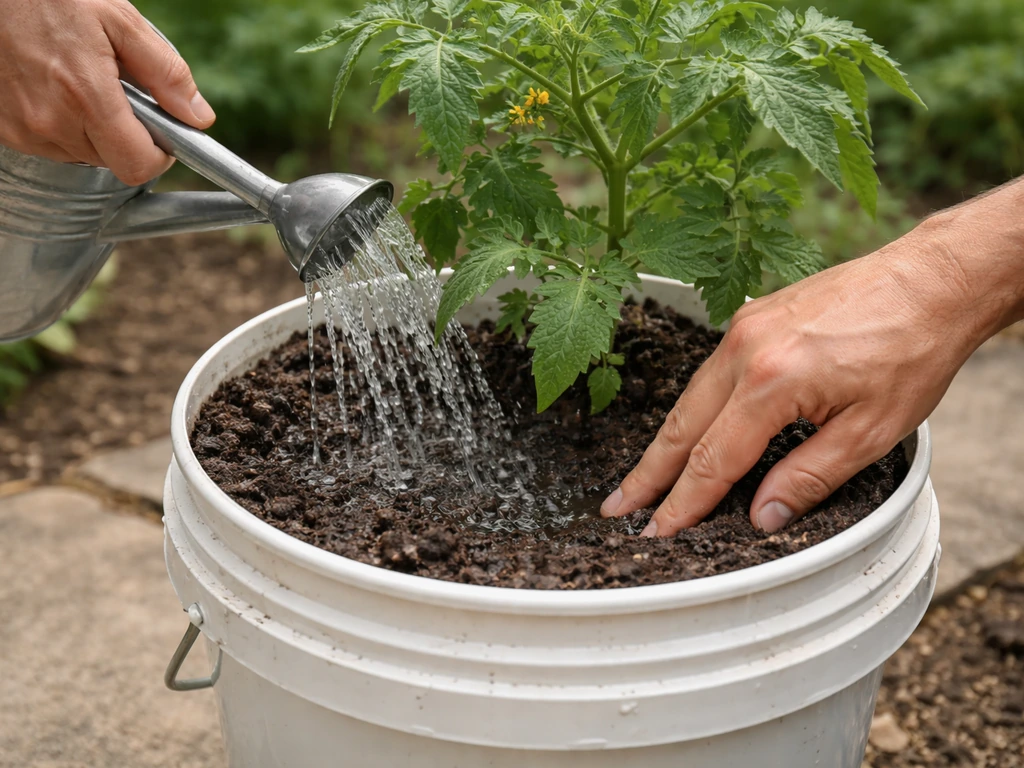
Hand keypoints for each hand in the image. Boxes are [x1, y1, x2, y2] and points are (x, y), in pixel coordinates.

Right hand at [0, 0, 213, 184]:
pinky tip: (55, 90)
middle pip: (112, 161)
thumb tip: (199, 117)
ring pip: (82, 154)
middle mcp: (49, 121)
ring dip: (92, 130)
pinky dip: (61, 125)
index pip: (137, 165)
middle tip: (116, 94)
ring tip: (80, 85)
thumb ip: (165, 73)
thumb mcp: (119, 21)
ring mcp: (22, 129)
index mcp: (85, 95)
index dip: (158, 156)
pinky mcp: (4, 129)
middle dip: (126, 136)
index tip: (161, 136)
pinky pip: (51, 145)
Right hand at [602, 180, 1023, 536]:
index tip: (657, 533)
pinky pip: (710, 371)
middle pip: (680, 426)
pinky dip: (692, 406)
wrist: (932, 279)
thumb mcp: (872, 430)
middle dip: (647, 474)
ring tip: (643, 476)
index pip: (712, 459)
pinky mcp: (754, 316)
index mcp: (772, 381)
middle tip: (616, 509)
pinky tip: (688, 427)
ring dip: (665, 441)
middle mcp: (745, 349)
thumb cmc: (913, 349)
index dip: (682, 503)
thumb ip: (809, 476)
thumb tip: (762, 515)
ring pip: (689, 397)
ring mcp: (745, 326)